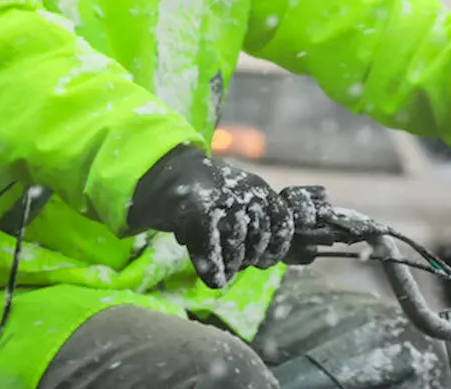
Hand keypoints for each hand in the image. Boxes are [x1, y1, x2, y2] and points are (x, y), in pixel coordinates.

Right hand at [127, 145, 293, 288]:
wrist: (162, 170)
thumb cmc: (204, 192)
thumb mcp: (237, 198)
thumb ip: (259, 221)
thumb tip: (288, 255)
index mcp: (256, 188)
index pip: (282, 222)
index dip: (277, 246)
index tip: (266, 259)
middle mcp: (241, 190)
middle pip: (259, 238)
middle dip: (250, 257)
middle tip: (237, 263)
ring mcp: (218, 198)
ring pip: (236, 245)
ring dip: (232, 265)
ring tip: (223, 268)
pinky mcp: (194, 210)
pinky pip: (210, 247)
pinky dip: (212, 267)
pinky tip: (214, 279)